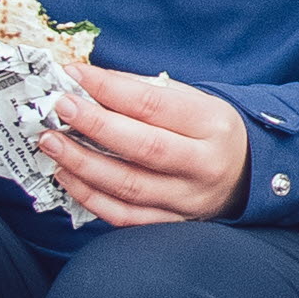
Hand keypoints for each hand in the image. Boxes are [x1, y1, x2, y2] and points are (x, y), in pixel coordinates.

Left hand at [44, 64, 253, 226]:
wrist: (246, 175)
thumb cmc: (208, 130)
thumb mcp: (191, 101)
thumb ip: (144, 92)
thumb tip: (90, 81)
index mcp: (211, 123)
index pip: (155, 105)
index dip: (111, 88)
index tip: (75, 74)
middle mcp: (203, 163)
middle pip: (143, 146)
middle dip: (94, 125)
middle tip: (59, 108)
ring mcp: (187, 198)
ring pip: (129, 185)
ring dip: (83, 164)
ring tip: (52, 144)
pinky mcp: (171, 222)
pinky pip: (124, 215)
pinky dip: (90, 197)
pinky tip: (67, 176)